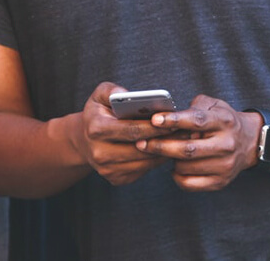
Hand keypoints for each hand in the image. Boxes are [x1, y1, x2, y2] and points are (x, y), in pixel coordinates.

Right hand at [63, 82, 178, 185]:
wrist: (85, 140)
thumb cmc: (99, 113)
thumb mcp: (100, 95)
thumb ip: (112, 90)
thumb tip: (127, 95)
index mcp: (96, 129)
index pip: (131, 130)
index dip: (154, 126)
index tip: (173, 121)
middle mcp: (99, 153)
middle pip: (140, 148)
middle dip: (163, 139)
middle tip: (184, 131)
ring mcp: (108, 169)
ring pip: (145, 162)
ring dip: (164, 152)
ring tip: (180, 140)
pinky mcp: (116, 178)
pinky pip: (143, 171)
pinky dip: (157, 161)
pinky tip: (167, 150)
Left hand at [136, 94, 261, 191]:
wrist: (249, 143)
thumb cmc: (222, 121)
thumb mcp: (214, 105)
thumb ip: (193, 107)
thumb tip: (167, 116)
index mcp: (224, 122)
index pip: (197, 121)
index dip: (174, 121)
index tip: (154, 120)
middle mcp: (227, 144)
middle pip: (188, 149)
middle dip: (161, 146)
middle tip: (142, 143)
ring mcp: (225, 165)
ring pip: (185, 167)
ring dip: (169, 160)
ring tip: (163, 152)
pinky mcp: (221, 182)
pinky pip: (189, 183)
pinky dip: (176, 176)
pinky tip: (175, 167)